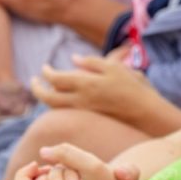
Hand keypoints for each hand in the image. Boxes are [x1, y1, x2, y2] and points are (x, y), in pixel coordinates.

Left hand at [30, 55, 151, 114]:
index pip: (55, 78)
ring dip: (46, 98)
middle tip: (34, 81)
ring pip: (55, 108)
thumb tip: (73, 59)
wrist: (146, 113)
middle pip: (48, 98)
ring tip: (44, 89)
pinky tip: (61, 100)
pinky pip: (66, 113)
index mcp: (86, 84)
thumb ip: (91, 62)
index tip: (44, 67)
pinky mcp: (89, 120)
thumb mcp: (114, 67)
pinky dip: (57, 106)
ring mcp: (84, 113)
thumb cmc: (133, 87)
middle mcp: (81, 101)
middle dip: (37, 89)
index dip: (46, 72)